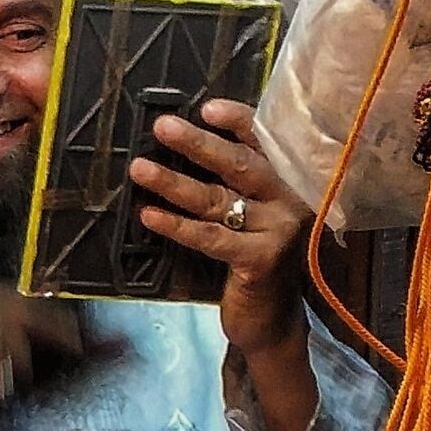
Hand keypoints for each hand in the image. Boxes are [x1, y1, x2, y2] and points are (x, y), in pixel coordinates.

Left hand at [129, 99, 310, 362]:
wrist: (272, 323)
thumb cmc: (255, 264)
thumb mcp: (251, 219)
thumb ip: (236, 188)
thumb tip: (189, 148)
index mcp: (288, 183)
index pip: (263, 143)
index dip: (237, 122)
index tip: (205, 107)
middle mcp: (290, 201)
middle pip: (239, 165)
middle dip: (197, 144)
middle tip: (162, 127)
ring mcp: (279, 231)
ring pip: (218, 201)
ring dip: (174, 182)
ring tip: (139, 169)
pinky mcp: (260, 261)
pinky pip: (210, 238)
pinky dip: (176, 226)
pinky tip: (148, 215)